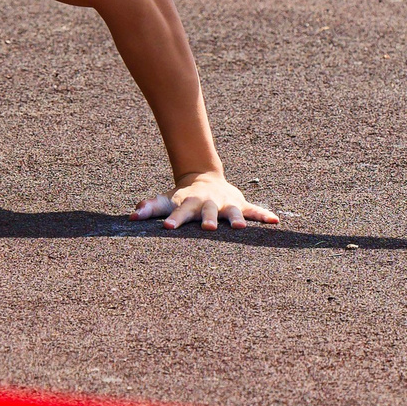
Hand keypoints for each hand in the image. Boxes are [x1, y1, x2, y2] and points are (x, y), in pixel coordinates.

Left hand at [136, 171, 276, 230]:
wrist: (204, 177)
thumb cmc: (183, 197)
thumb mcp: (167, 200)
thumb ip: (150, 207)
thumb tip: (131, 215)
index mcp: (189, 203)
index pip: (179, 212)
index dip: (174, 219)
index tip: (168, 228)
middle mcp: (209, 203)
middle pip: (207, 211)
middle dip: (208, 219)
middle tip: (208, 228)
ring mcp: (226, 204)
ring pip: (232, 212)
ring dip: (236, 218)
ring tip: (240, 228)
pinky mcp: (240, 204)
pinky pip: (254, 210)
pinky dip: (264, 215)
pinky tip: (275, 221)